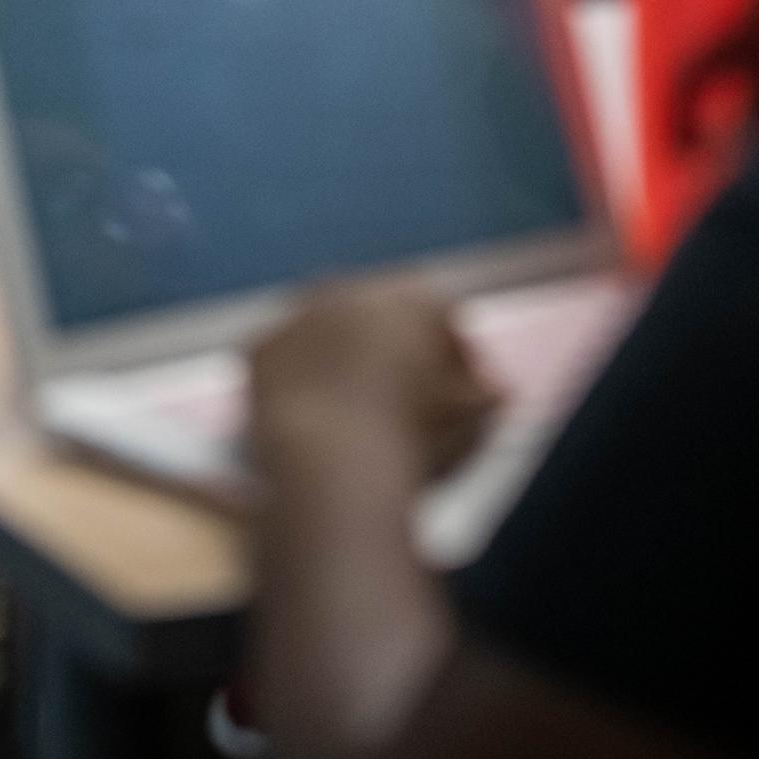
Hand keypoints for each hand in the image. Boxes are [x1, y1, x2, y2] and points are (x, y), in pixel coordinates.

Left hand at [250, 282, 503, 483]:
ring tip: (356, 412)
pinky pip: (287, 360)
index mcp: (413, 297)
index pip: (442, 315)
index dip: (455, 355)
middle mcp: (354, 289)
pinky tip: (312, 418)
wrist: (330, 469)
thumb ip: (487, 396)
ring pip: (330, 331)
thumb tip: (498, 388)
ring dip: (344, 359)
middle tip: (405, 400)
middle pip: (383, 316)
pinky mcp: (261, 347)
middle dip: (397, 350)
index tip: (461, 392)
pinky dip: (300, 381)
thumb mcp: (470, 423)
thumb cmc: (413, 443)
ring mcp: (300, 314)